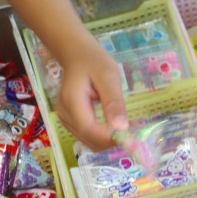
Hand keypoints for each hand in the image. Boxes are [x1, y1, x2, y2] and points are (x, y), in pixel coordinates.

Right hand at [55, 34, 127, 150]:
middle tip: (131, 136)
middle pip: (89, 139)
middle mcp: (64, 113)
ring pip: (89, 142)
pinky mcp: (70, 122)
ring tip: (122, 129)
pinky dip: (102, 138)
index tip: (130, 140)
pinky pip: (87, 137)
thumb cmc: (94, 62)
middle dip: (111, 142)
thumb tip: (121, 127)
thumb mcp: (109, 77)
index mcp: (72, 101)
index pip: (89, 130)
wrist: (77, 55)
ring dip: (107, 141)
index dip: (109, 139)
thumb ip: (114, 102)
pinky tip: (112, 128)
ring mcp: (65, 119)